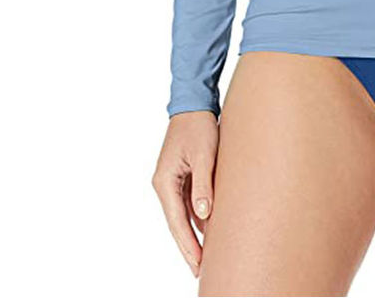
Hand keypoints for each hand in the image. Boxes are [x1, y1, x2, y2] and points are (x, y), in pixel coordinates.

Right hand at [152, 110, 218, 276]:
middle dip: (189, 246)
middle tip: (201, 270)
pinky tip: (210, 228)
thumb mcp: (203, 155)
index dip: (187, 245)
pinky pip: (189, 202)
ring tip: (208, 255)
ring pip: (183, 214)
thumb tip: (204, 215)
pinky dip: (198, 216)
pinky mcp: (182, 176)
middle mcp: (165, 185)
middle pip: (177, 223)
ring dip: (195, 233)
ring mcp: (173, 181)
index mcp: (165, 182)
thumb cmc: (198, 126)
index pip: (176, 222)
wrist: (195, 104)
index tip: (198, 265)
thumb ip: (203, 185)